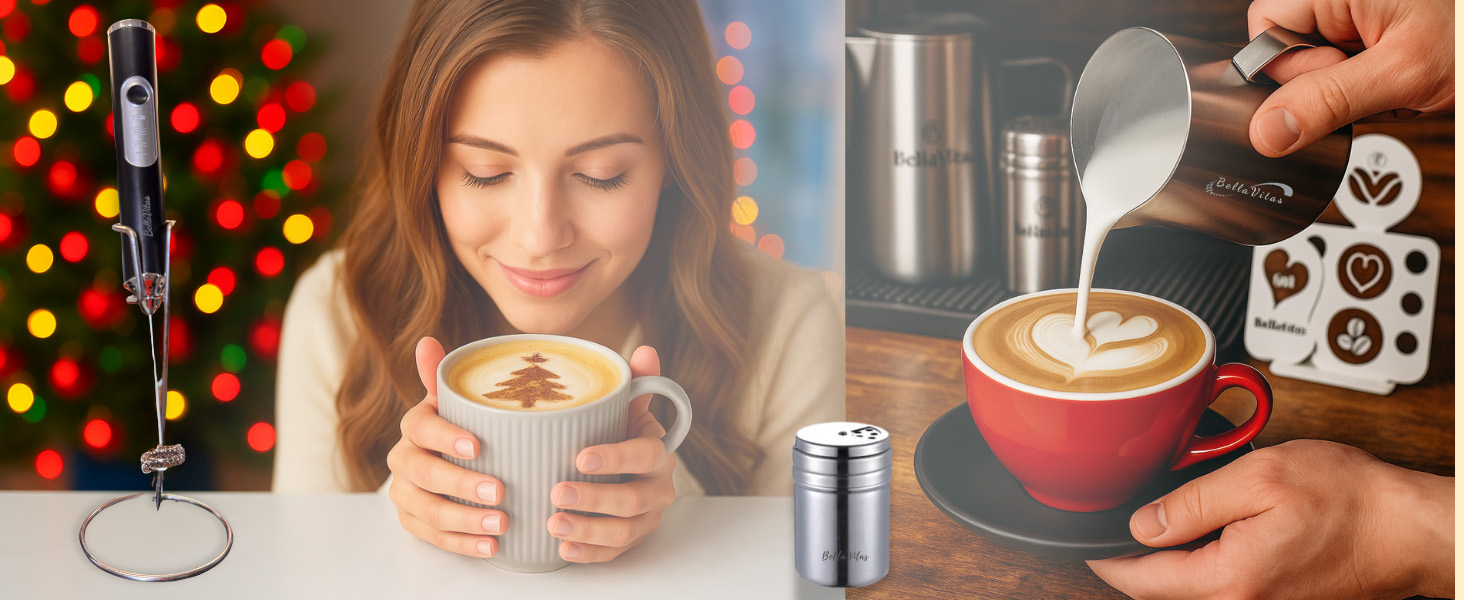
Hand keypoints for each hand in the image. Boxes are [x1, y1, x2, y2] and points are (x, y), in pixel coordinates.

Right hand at [386, 337, 507, 557]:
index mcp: (415, 425)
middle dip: (462, 485)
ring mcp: (405, 493)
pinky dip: (462, 543)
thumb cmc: (457, 424)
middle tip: (500, 492)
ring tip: (501, 524)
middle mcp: (403, 459)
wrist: (441, 457)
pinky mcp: (412, 521)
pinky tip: (490, 546)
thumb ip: (445, 377)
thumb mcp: (454, 400)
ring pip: (428, 509)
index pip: (423, 429)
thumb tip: (428, 341)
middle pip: (425, 474)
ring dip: (465, 519)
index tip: (478, 446)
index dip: (447, 437)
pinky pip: (433, 537)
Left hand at [546, 345, 677, 562]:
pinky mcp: (631, 542)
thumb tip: (646, 350)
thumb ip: (635, 384)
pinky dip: (588, 554)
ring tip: (554, 524)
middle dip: (594, 498)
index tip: (580, 456)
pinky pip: (613, 553)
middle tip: (557, 492)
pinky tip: (563, 550)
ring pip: (623, 532)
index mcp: (658, 452)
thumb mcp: (628, 410)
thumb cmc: (621, 436)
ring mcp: (646, 519)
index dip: (615, 458)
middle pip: (632, 500)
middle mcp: (658, 488)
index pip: (644, 455)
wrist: (628, 472)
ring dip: (588, 530)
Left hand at [1087, 440, 1453, 599]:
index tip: (1086, 543)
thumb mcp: (1258, 478)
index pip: (1140, 580)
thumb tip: (1141, 524)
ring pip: (1190, 588)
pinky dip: (1203, 563)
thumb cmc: (1350, 501)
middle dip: (1137, 558)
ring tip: (1164, 521)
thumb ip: (1191, 503)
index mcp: (1228, 579)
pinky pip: (1221, 586)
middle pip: (1162, 589)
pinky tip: (1209, 532)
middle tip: (1124, 519)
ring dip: (1171, 560)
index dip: (1106, 558)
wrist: (1409, 528)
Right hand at [1246, 0, 1453, 155]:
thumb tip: (1266, 130)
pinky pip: (1339, 72)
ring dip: (1349, 88)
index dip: (1292, 66)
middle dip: (1327, 80)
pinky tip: (1393, 79)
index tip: (1338, 75)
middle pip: (1286, 52)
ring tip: (1390, 78)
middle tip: (1374, 79)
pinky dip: (1367, 86)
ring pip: (1313, 68)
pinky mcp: (1366, 34)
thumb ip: (1327, 102)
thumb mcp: (1401, 74)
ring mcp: (1352, 14)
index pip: (1264, 30)